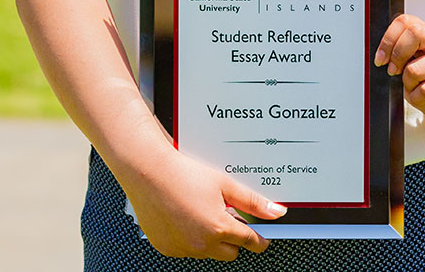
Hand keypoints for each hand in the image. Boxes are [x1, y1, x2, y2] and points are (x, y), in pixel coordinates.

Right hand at [120, 146, 286, 260]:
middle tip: (229, 216)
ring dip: (212, 237)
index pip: (249, 241)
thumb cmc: (184, 174)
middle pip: (230, 251)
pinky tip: (187, 216)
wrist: (149, 172)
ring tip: (205, 210)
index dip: (259, 239)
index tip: (263, 238)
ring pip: (208, 251)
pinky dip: (191, 238)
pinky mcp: (166, 248)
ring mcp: (182, 248)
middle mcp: (201, 244)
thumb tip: (276, 212)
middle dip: (234, 238)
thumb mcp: (225, 183)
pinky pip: (187, 250)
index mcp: (218, 228)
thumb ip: (252, 201)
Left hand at [373, 14, 424, 131]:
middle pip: (413, 33)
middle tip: (394, 71)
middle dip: (397, 56)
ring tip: (418, 87)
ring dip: (409, 85)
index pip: (405, 21)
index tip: (381, 59)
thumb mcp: (414, 65)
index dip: (388, 40)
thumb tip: (383, 57)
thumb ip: (402, 56)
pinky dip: (419, 98)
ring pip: (415, 69)